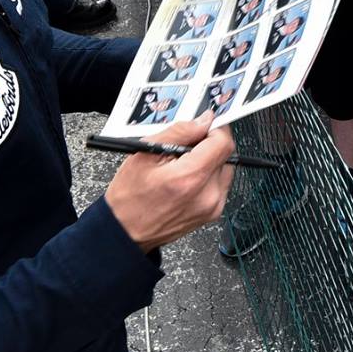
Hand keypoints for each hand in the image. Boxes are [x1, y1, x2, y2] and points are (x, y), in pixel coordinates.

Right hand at [103, 114, 236, 248]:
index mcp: (190, 178)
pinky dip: (208, 177)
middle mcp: (207, 195)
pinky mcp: (213, 213)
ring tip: (182, 166)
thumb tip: (203, 121)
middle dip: (209, 145)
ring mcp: (212, 207)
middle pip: (226, 155)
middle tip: (185, 149)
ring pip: (225, 169)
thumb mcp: (146, 152)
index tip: (204, 126)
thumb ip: (179, 132)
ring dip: (210, 161)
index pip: (223, 143)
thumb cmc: (130, 196)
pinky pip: (220, 184)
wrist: (126, 231)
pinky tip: (187, 180)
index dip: (215, 129)